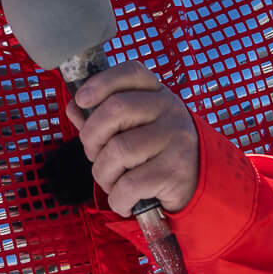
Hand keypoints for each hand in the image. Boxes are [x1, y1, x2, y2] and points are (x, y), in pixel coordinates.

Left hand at [67, 62, 199, 217]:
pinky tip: (123, 200)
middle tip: (94, 154)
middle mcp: (170, 111)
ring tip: (111, 182)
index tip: (82, 100)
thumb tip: (74, 108)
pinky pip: (129, 184)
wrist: (198, 183)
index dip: (101, 82)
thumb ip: (103, 116)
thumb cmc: (157, 152)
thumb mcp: (136, 127)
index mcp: (158, 94)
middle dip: (92, 137)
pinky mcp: (175, 171)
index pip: (131, 72)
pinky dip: (117, 198)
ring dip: (102, 174)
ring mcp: (175, 140)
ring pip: (118, 150)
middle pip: (116, 109)